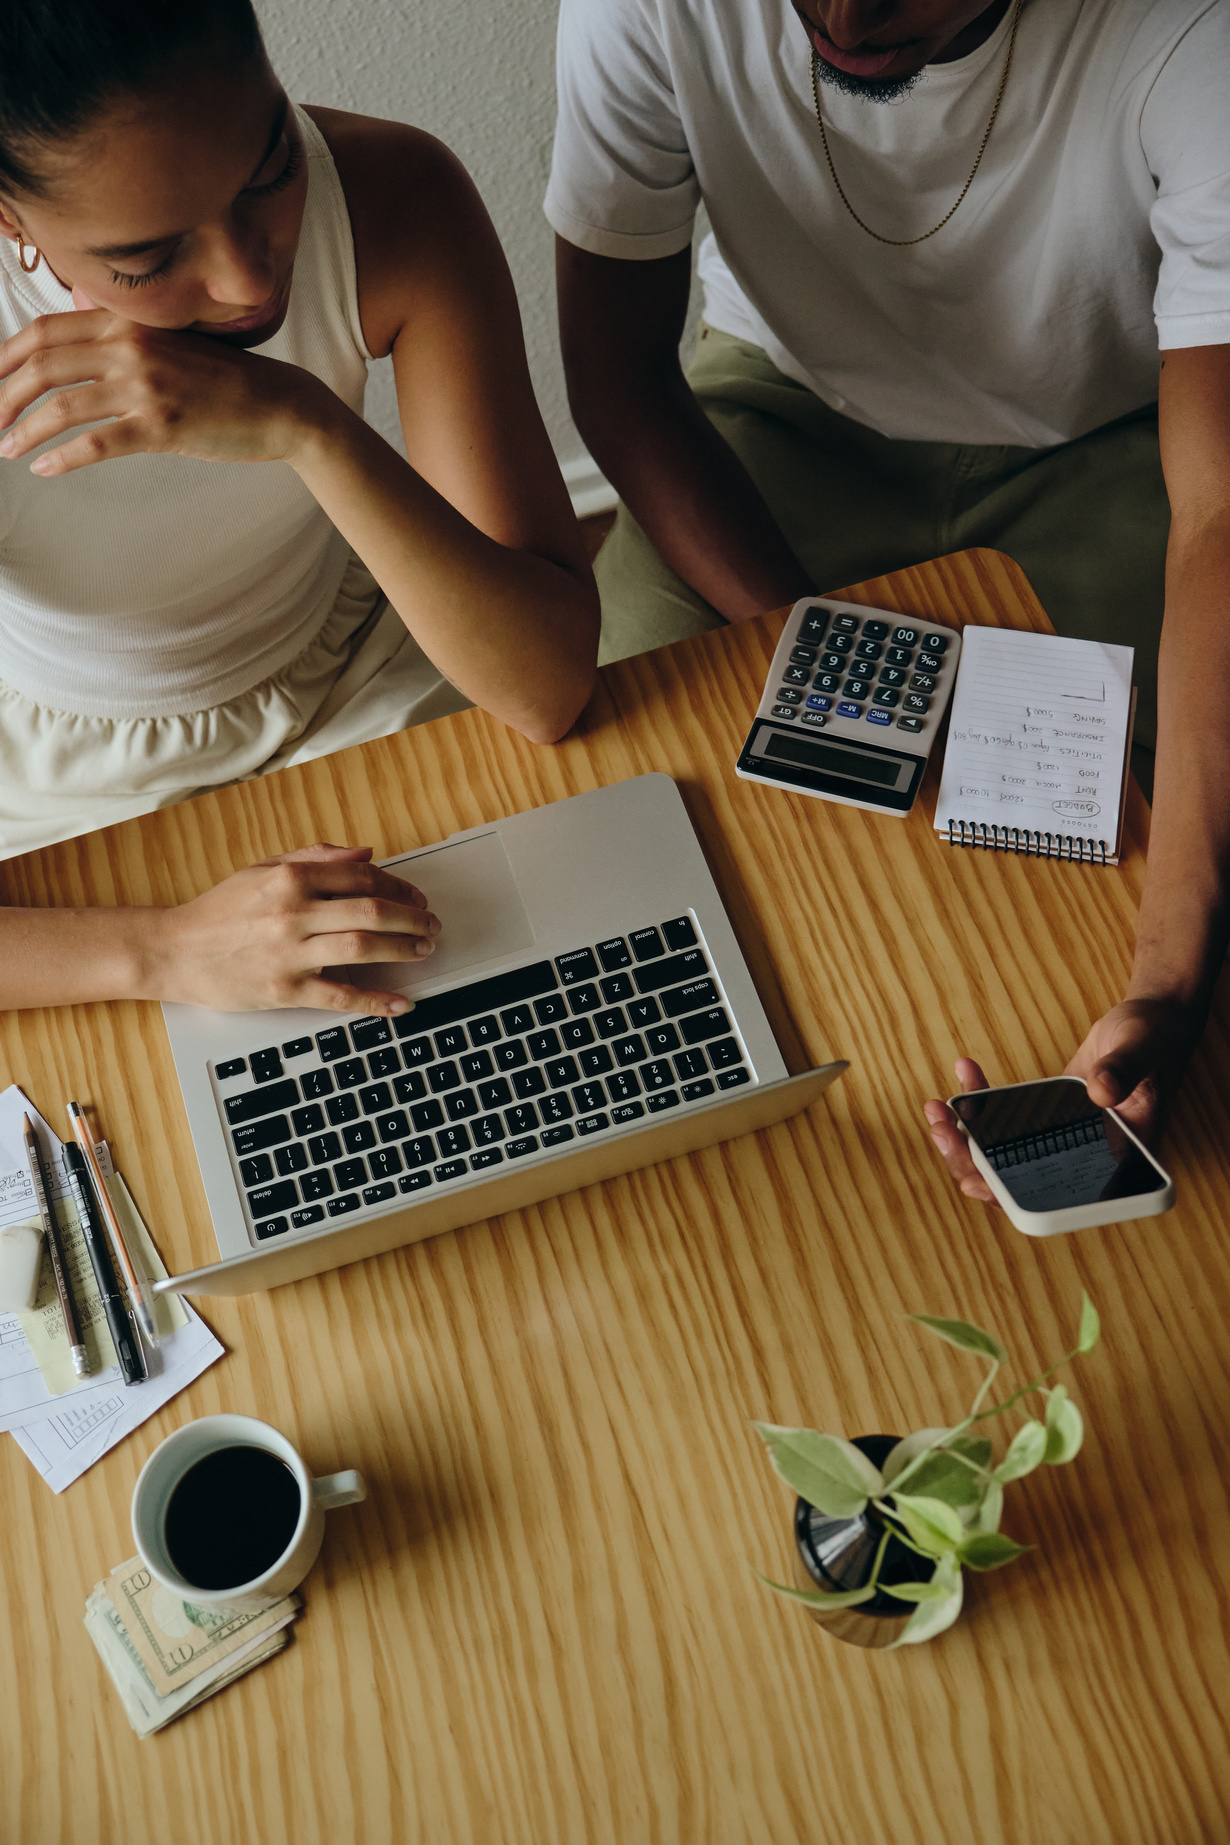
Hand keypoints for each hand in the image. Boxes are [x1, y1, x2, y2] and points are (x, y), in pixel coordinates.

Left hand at [0, 299, 324, 475]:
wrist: (281, 404)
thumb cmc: (226, 379)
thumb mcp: (170, 342)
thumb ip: (122, 336)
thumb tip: (72, 335)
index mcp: (129, 321)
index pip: (46, 330)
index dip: (6, 356)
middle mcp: (132, 346)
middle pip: (44, 367)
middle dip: (4, 396)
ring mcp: (147, 387)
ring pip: (62, 407)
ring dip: (25, 430)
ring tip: (6, 448)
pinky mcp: (162, 427)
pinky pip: (96, 444)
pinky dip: (62, 458)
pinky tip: (44, 468)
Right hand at [151, 843, 441, 1013]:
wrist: (174, 952)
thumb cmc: (218, 911)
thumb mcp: (263, 869)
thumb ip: (316, 857)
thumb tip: (366, 853)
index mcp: (290, 878)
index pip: (361, 876)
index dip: (397, 887)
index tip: (414, 897)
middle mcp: (292, 913)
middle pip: (371, 911)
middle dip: (412, 918)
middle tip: (431, 926)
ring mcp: (289, 953)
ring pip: (363, 947)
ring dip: (402, 948)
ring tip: (422, 950)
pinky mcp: (284, 990)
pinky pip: (340, 996)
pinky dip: (375, 1002)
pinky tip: (400, 1004)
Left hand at [922, 999, 1199, 1206]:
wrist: (1150, 1021)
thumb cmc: (1157, 1037)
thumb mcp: (1143, 1048)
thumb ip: (1125, 1070)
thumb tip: (1102, 1092)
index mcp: (1116, 1160)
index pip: (1060, 1197)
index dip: (1014, 1200)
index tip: (975, 1183)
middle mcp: (1086, 1158)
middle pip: (1018, 1182)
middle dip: (971, 1161)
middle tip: (941, 1128)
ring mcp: (1062, 1140)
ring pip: (1004, 1157)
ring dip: (964, 1136)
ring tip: (938, 1107)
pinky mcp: (1046, 1119)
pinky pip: (1005, 1123)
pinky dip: (981, 1101)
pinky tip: (966, 1072)